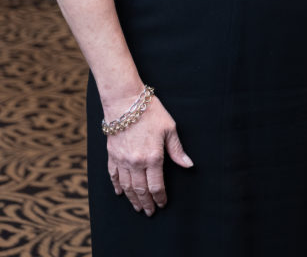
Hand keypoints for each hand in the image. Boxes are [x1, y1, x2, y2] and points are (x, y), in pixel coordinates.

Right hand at [106, 96, 192, 215]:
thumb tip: (188, 165)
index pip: (157, 186)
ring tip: (137, 207)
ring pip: (127, 187)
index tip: (163, 204)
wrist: (125, 101)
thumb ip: (177, 150)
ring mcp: (122, 160)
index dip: (160, 197)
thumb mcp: (169, 128)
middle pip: (141, 190)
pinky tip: (120, 192)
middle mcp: (136, 163)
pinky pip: (113, 176)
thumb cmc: (150, 112)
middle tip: (150, 212)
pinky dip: (117, 186)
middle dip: (147, 203)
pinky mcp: (112, 155)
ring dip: (133, 199)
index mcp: (153, 157)